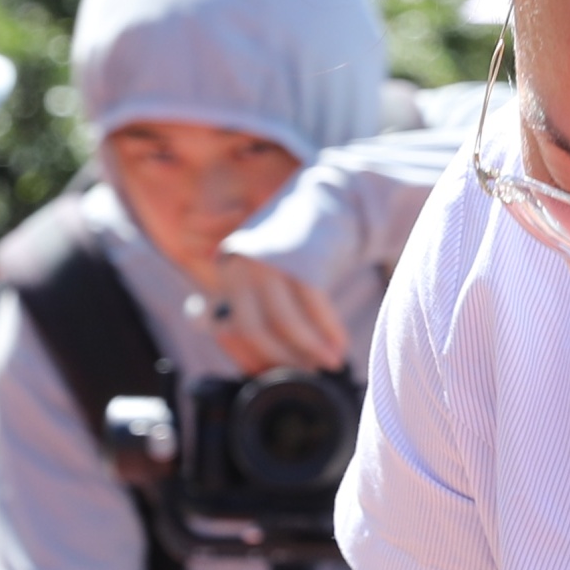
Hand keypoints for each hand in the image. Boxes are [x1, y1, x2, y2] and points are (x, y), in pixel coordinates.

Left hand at [200, 251, 349, 376]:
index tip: (290, 370)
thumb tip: (247, 351)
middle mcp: (243, 264)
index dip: (268, 354)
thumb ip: (253, 303)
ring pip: (287, 320)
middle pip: (259, 327)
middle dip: (289, 355)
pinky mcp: (301, 257)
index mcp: (230, 269)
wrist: (326, 198)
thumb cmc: (297, 244)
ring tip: (332, 361)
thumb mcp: (266, 269)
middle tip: (313, 370)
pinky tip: (340, 342)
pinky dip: (329, 328)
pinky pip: (315, 305)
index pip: (242, 326)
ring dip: (312, 347)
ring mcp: (271, 259)